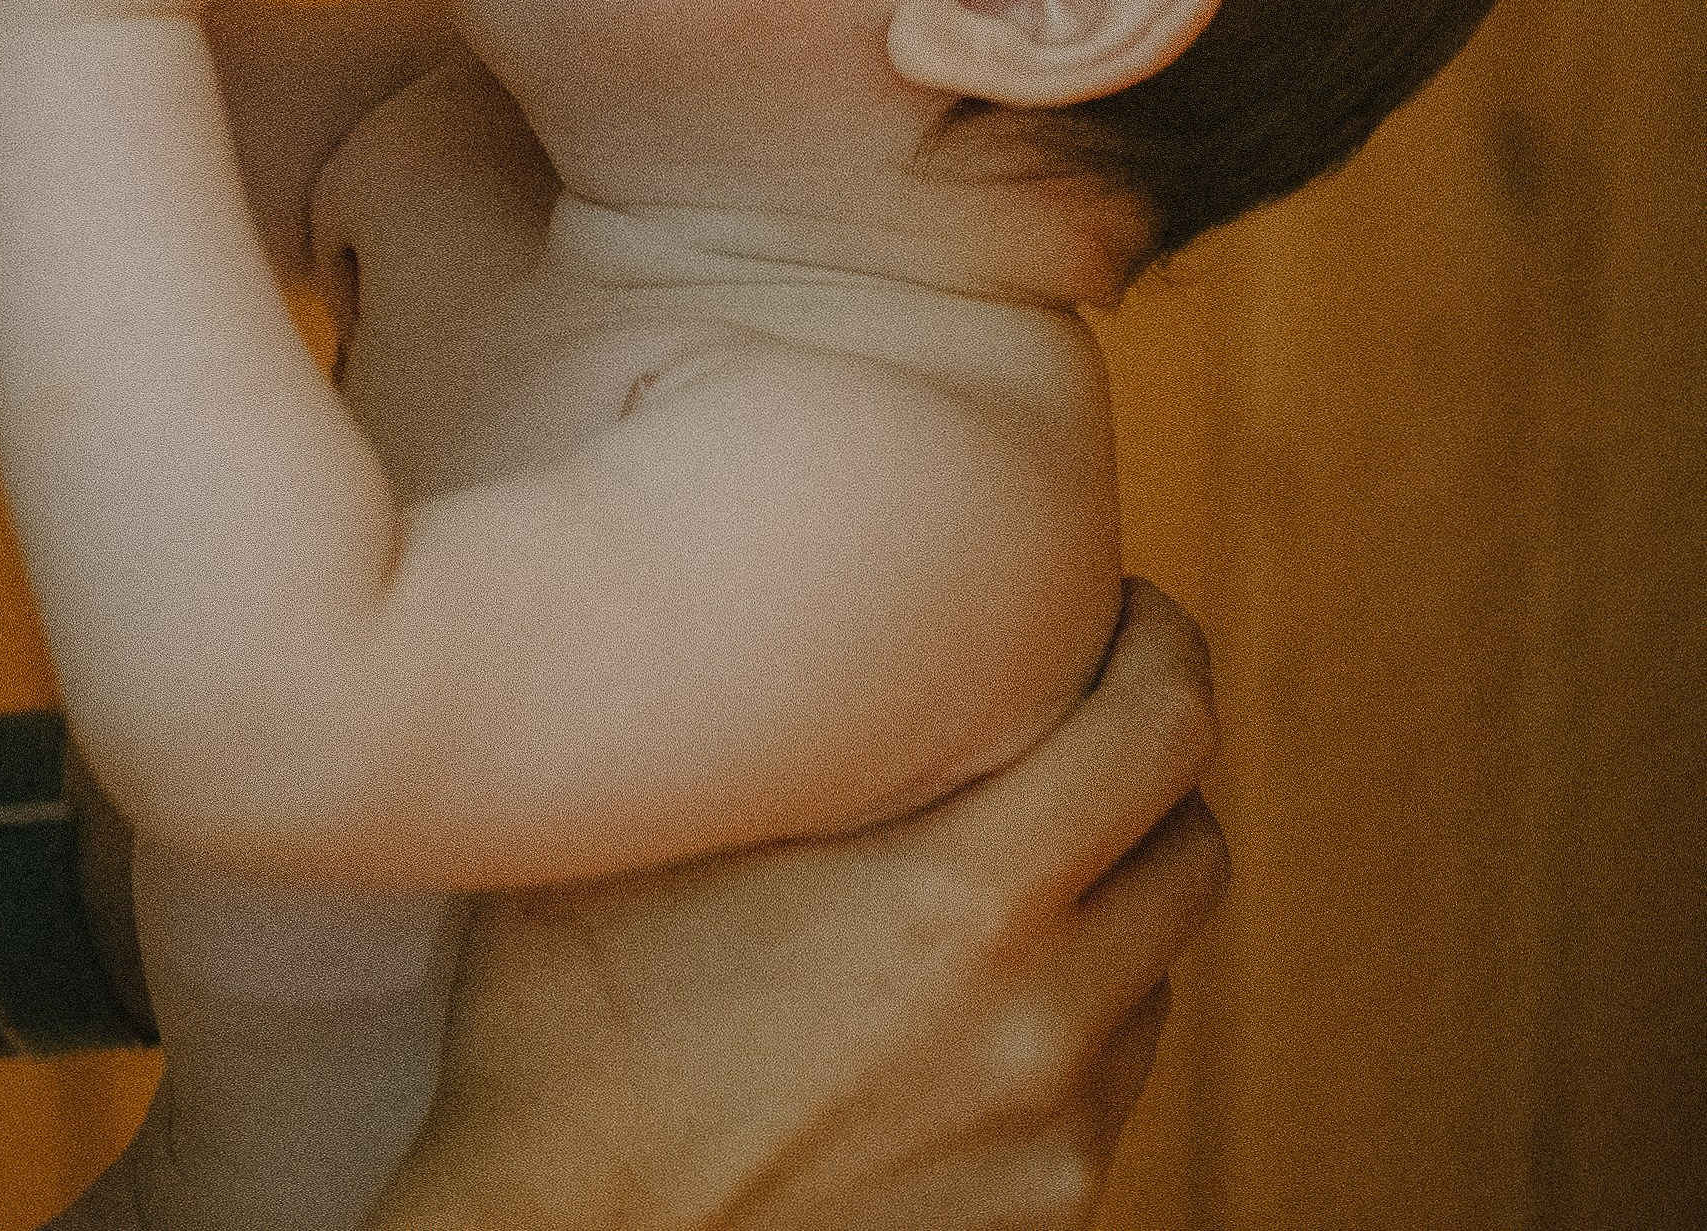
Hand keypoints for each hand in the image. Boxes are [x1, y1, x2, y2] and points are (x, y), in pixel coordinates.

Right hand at [374, 581, 1227, 1230]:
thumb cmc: (572, 1033)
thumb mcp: (655, 826)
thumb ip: (765, 719)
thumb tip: (793, 598)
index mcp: (969, 898)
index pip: (1167, 725)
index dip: (1162, 639)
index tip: (1117, 606)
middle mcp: (1044, 1020)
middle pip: (1193, 844)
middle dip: (1145, 763)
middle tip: (1062, 719)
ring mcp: (1052, 1138)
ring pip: (1153, 972)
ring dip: (1103, 901)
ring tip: (992, 865)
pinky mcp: (1034, 1223)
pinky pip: (1100, 1084)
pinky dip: (1061, 1020)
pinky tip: (948, 1000)